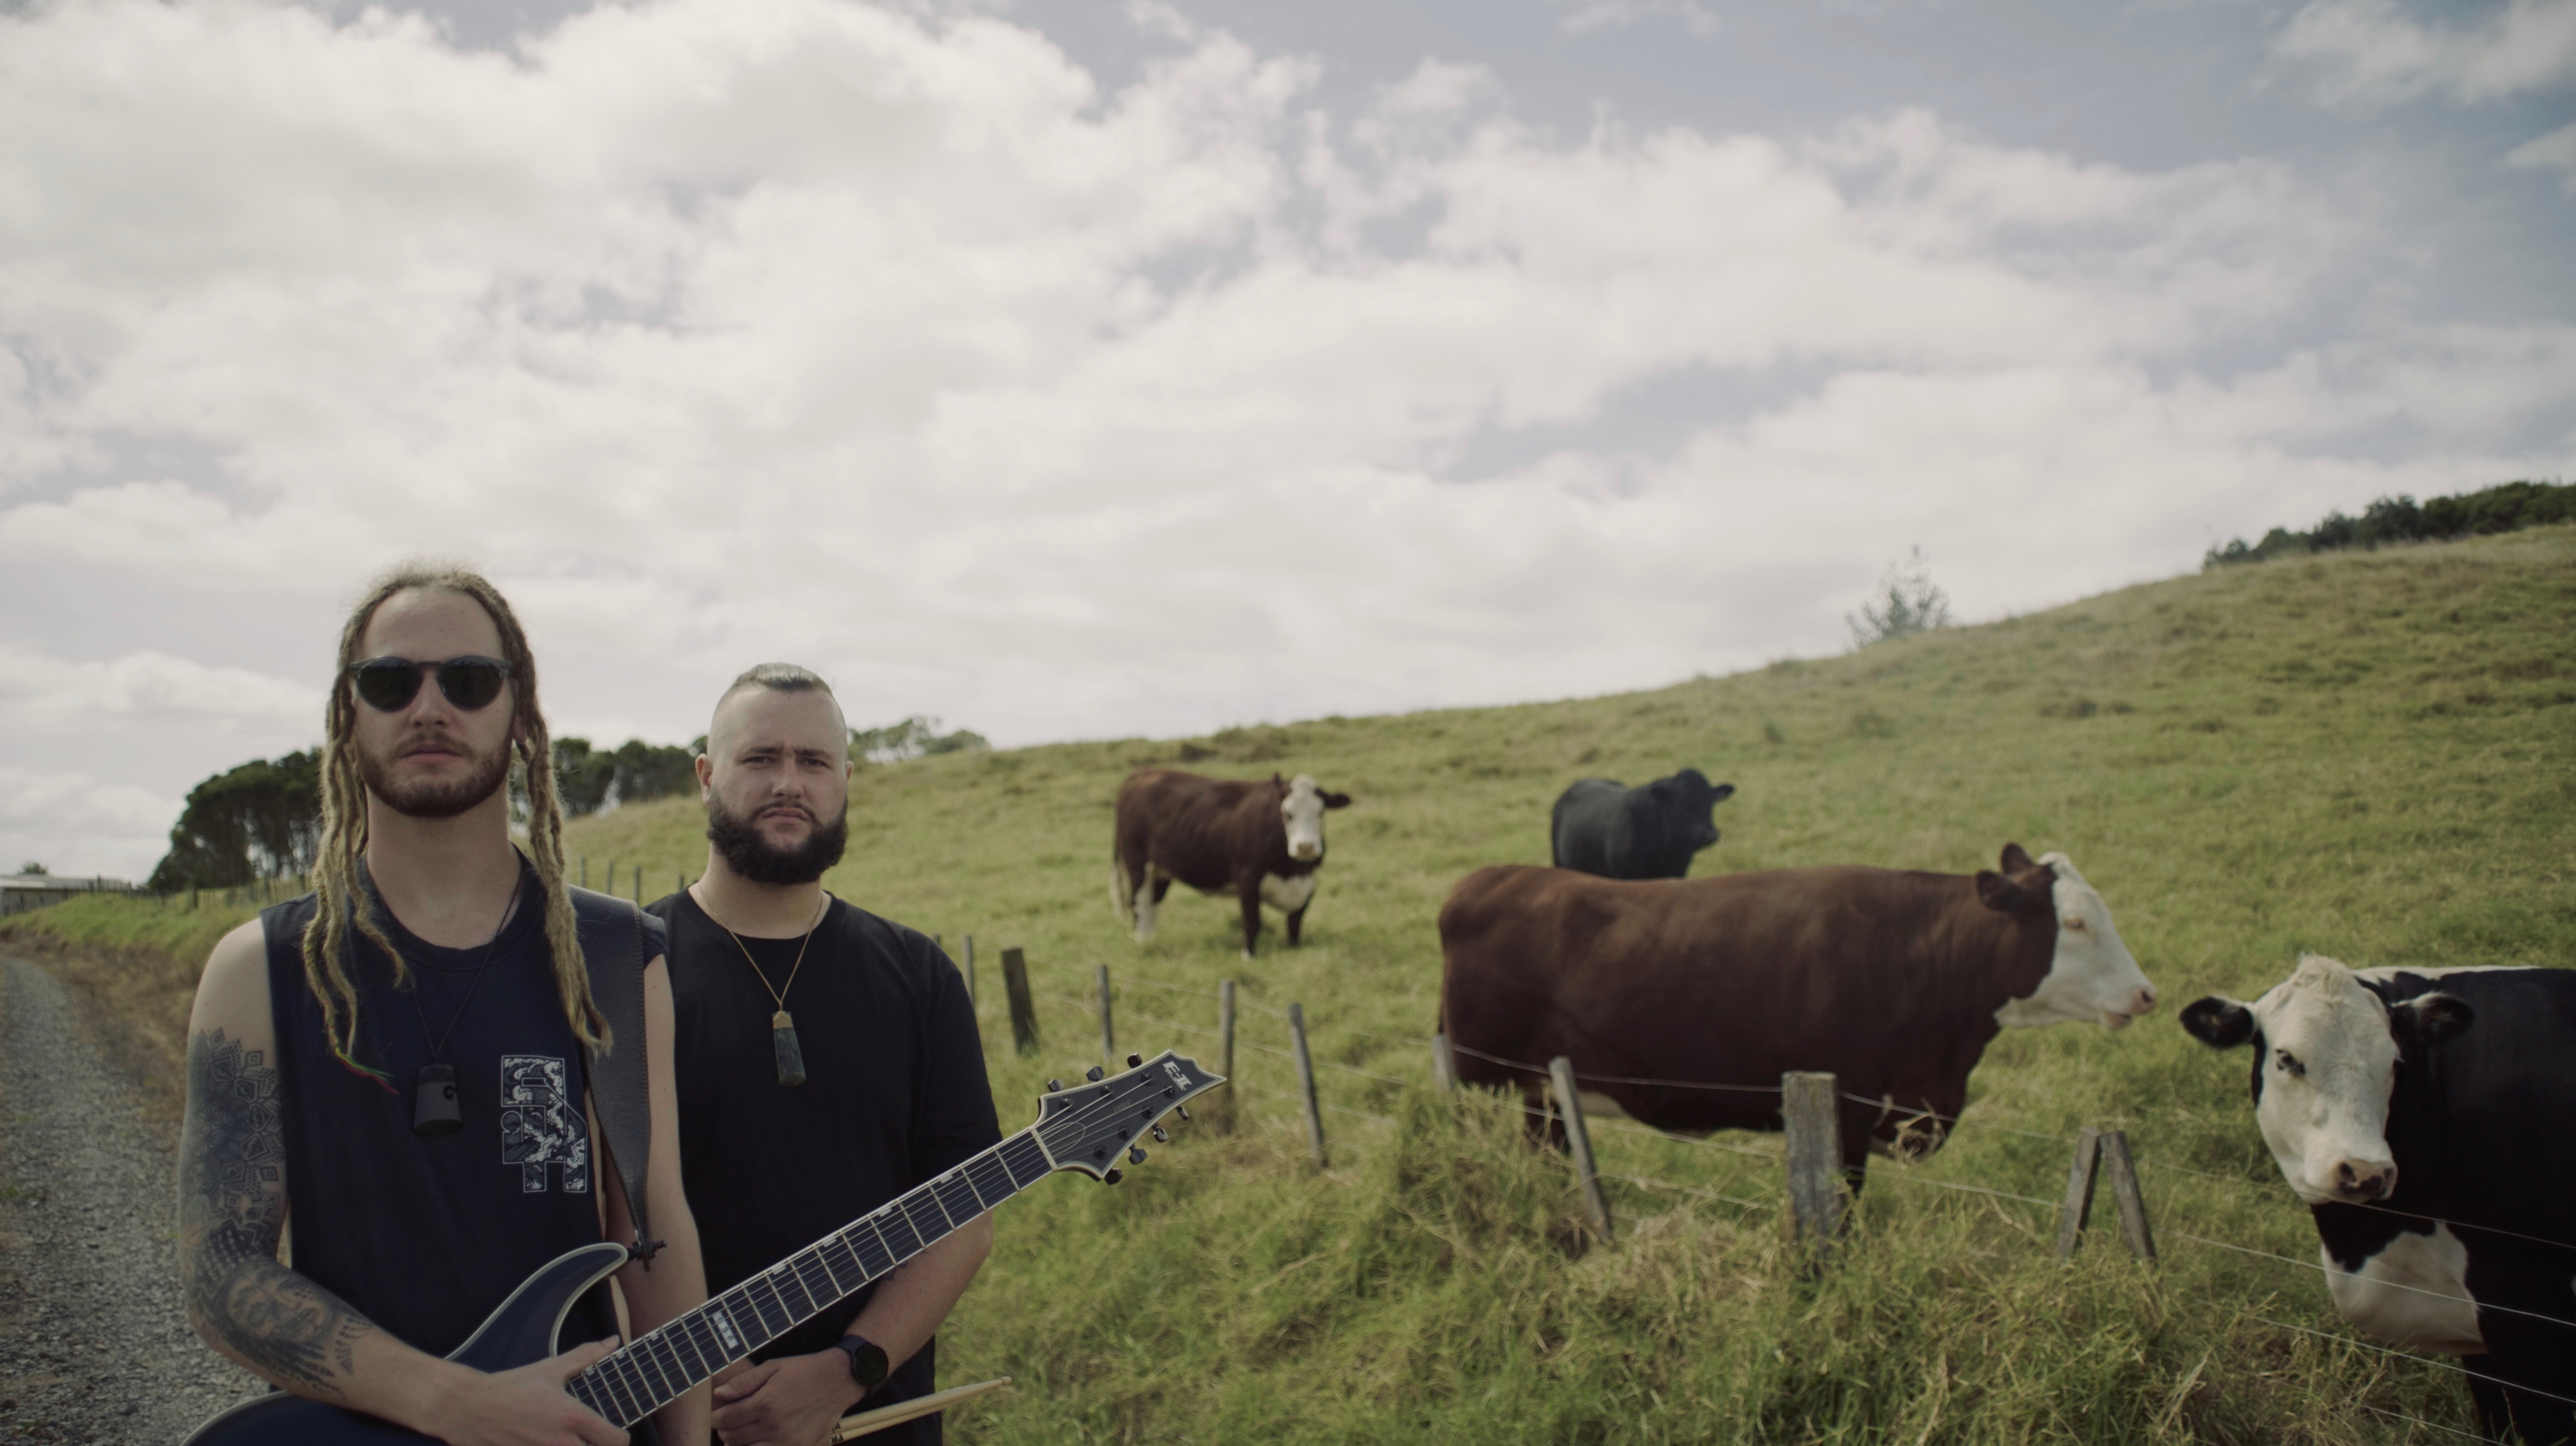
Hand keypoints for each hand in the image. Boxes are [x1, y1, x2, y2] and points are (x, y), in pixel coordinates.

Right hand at [423, 1338, 627, 1445]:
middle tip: (591, 1439)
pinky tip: (541, 1442)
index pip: (615, 1440)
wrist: (467, 1407)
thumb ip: (586, 1356)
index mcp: (572, 1417)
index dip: (620, 1437)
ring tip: (567, 1440)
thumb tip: (612, 1342)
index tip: (613, 1432)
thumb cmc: (510, 1387)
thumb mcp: (550, 1368)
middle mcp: (560, 1443)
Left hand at [710, 1350, 863, 1445]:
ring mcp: (787, 1441)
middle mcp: (774, 1426)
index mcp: (765, 1403)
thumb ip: (744, 1382)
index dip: (716, 1417)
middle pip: (732, 1438)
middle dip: (725, 1430)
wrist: (839, 1380)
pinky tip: (757, 1441)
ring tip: (742, 1432)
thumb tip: (718, 1394)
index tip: (718, 1414)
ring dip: (738, 1443)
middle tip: (729, 1422)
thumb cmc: (804, 1371)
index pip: (725, 1419)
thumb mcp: (773, 1367)